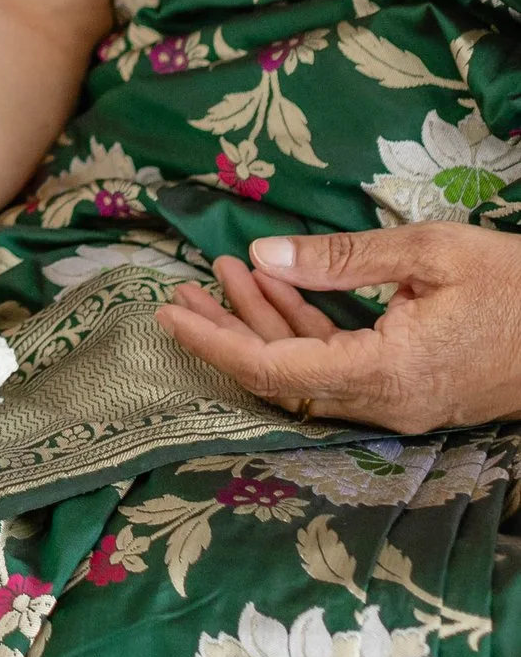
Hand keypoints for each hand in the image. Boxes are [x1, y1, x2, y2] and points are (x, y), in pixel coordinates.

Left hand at [159, 228, 520, 434]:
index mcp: (387, 374)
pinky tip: (276, 285)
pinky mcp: (413, 389)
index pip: (276, 371)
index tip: (170, 314)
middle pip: (283, 376)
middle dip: (227, 332)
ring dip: (265, 322)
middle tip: (181, 292)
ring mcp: (402, 402)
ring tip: (222, 273)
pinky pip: (342, 364)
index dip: (216, 343)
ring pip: (310, 369)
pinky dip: (304, 326)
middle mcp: (388, 402)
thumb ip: (343, 258)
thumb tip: (264, 256)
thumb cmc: (518, 285)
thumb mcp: (429, 254)